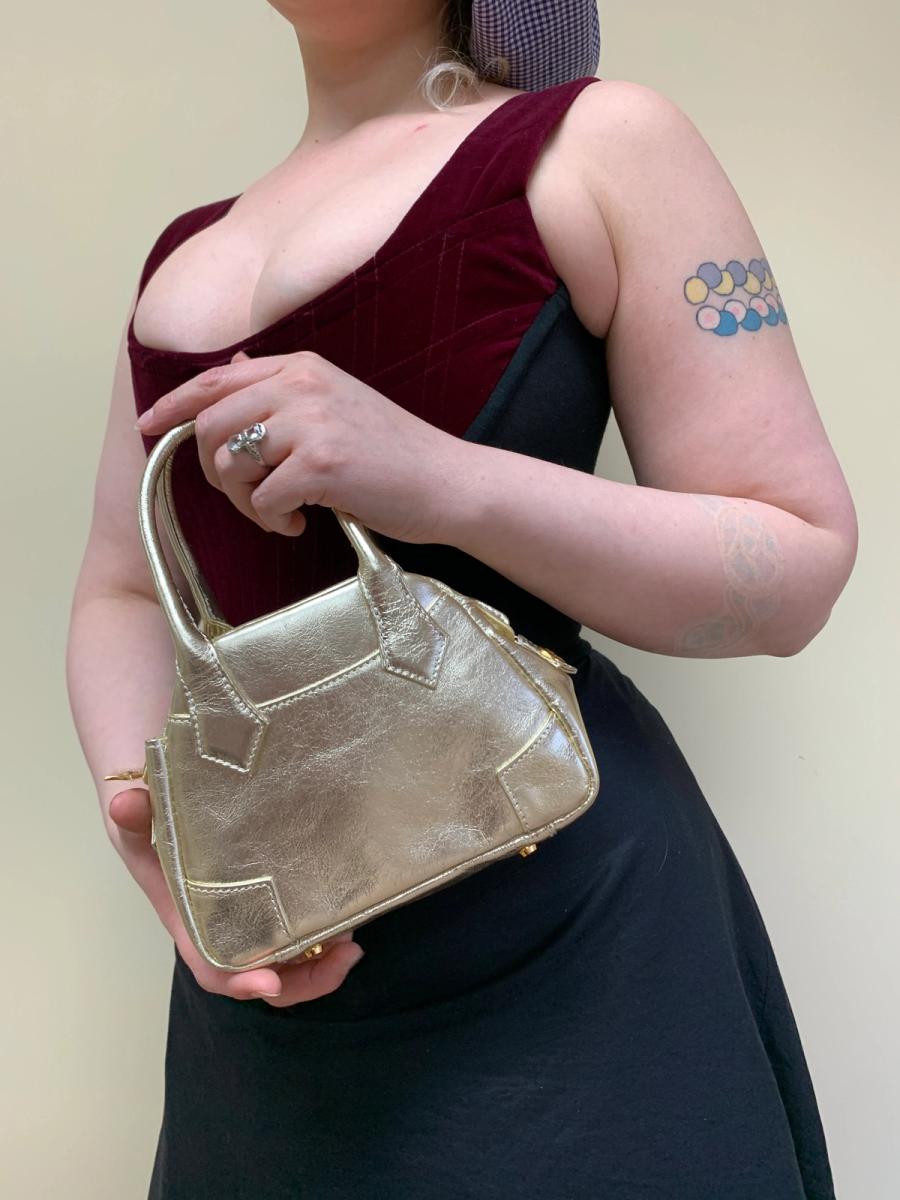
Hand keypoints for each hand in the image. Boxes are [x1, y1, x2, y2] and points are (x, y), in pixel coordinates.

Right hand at [107, 786, 364, 1005]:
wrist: (162, 800)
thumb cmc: (153, 815)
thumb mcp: (141, 812)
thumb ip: (136, 811)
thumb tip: (125, 802)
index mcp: (192, 922)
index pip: (214, 968)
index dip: (240, 982)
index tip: (270, 982)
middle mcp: (223, 930)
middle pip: (263, 978)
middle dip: (306, 980)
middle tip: (346, 954)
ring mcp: (249, 919)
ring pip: (288, 962)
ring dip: (322, 961)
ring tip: (353, 939)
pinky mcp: (270, 902)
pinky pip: (299, 935)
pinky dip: (323, 937)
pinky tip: (346, 916)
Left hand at [135, 348, 470, 545]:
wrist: (448, 482)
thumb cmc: (393, 453)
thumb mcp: (336, 402)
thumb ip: (282, 387)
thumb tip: (227, 369)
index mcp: (302, 366)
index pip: (215, 379)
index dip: (173, 405)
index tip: (150, 428)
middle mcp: (302, 384)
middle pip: (211, 424)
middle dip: (213, 470)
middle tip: (243, 496)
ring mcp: (312, 422)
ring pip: (230, 463)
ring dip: (242, 501)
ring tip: (277, 512)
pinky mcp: (322, 463)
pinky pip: (261, 498)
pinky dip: (272, 520)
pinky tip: (299, 523)